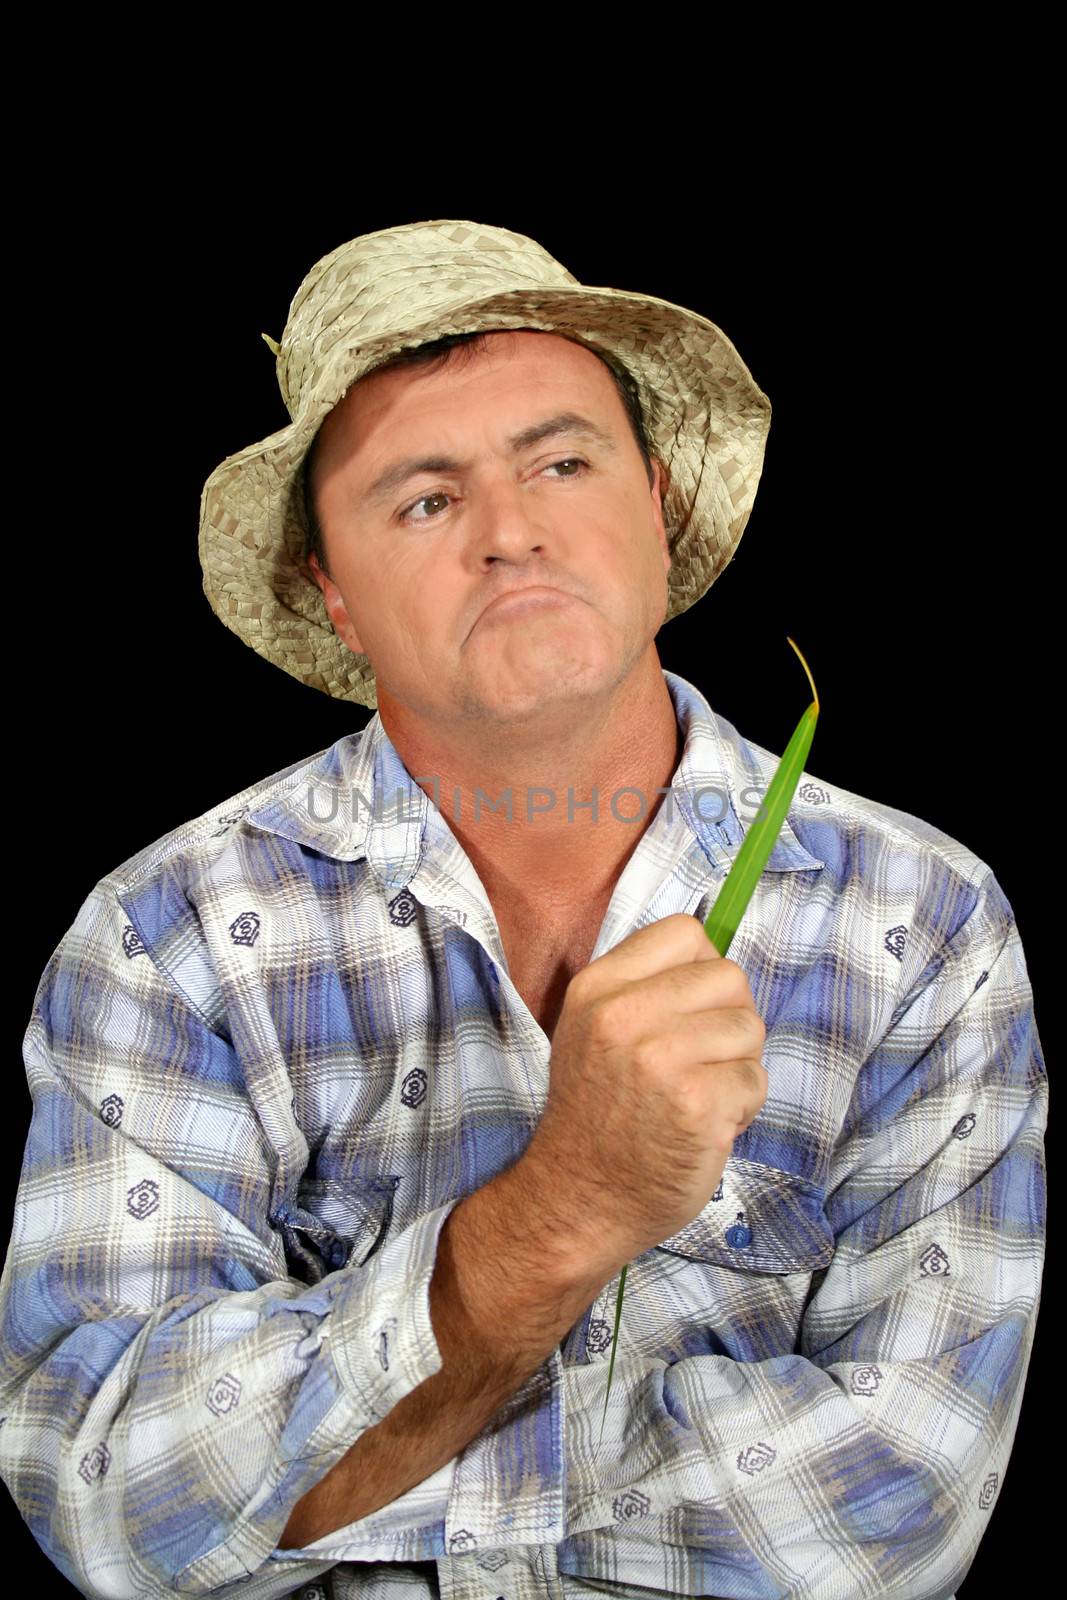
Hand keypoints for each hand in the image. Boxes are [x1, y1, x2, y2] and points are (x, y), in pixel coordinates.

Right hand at [519, 913, 767, 1272]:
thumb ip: (642, 988)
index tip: (688, 1009)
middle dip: (729, 1019)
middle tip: (701, 1061)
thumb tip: (714, 961)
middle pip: (728, 976)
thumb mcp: (591, 1030)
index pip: (685, 932)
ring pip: (750, 1027)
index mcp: (598, 987)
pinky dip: (743, 1107)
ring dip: (739, 1065)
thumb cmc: (596, 1114)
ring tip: (703, 1095)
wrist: (578, 1199)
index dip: (700, 969)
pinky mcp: (697, 1105)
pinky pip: (756, 1080)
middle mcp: (625, 1015)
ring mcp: (661, 1060)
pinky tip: (707, 1125)